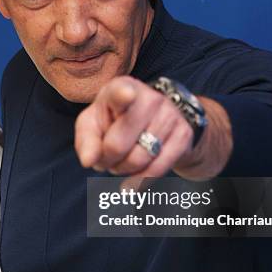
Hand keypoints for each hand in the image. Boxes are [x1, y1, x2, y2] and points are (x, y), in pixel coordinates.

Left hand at [75, 76, 193, 188]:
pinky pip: (158, 169)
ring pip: (138, 160)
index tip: (126, 94)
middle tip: (106, 159)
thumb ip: (87, 140)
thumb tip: (89, 161)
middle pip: (118, 144)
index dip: (123, 95)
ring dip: (123, 170)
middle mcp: (149, 98)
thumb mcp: (93, 124)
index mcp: (121, 88)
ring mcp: (170, 115)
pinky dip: (140, 181)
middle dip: (107, 160)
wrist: (157, 119)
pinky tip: (131, 183)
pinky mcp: (184, 134)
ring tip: (120, 162)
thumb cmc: (115, 120)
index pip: (121, 93)